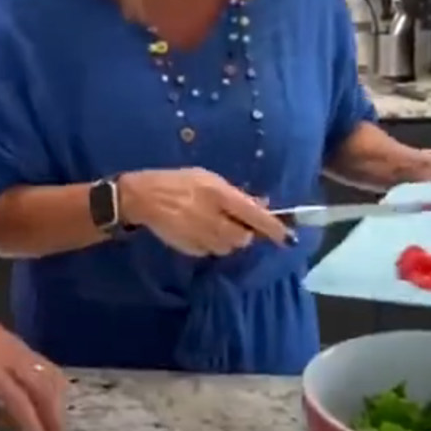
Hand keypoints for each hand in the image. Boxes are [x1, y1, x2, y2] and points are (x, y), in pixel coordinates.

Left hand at [0, 303, 66, 430]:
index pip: (21, 403)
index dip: (34, 426)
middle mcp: (14, 362)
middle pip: (45, 392)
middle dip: (55, 421)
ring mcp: (22, 353)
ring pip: (52, 380)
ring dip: (58, 406)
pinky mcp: (25, 349)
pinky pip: (49, 370)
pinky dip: (55, 390)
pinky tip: (51, 406)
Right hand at [118, 167, 291, 256]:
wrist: (143, 198)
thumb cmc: (177, 182)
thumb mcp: (207, 179)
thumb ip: (235, 194)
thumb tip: (262, 204)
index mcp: (220, 195)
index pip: (254, 216)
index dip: (273, 228)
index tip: (288, 238)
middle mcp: (213, 218)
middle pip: (242, 238)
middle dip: (243, 233)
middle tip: (233, 222)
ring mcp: (201, 236)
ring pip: (227, 248)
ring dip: (227, 240)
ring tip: (212, 225)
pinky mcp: (190, 248)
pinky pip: (210, 251)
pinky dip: (210, 244)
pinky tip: (197, 230)